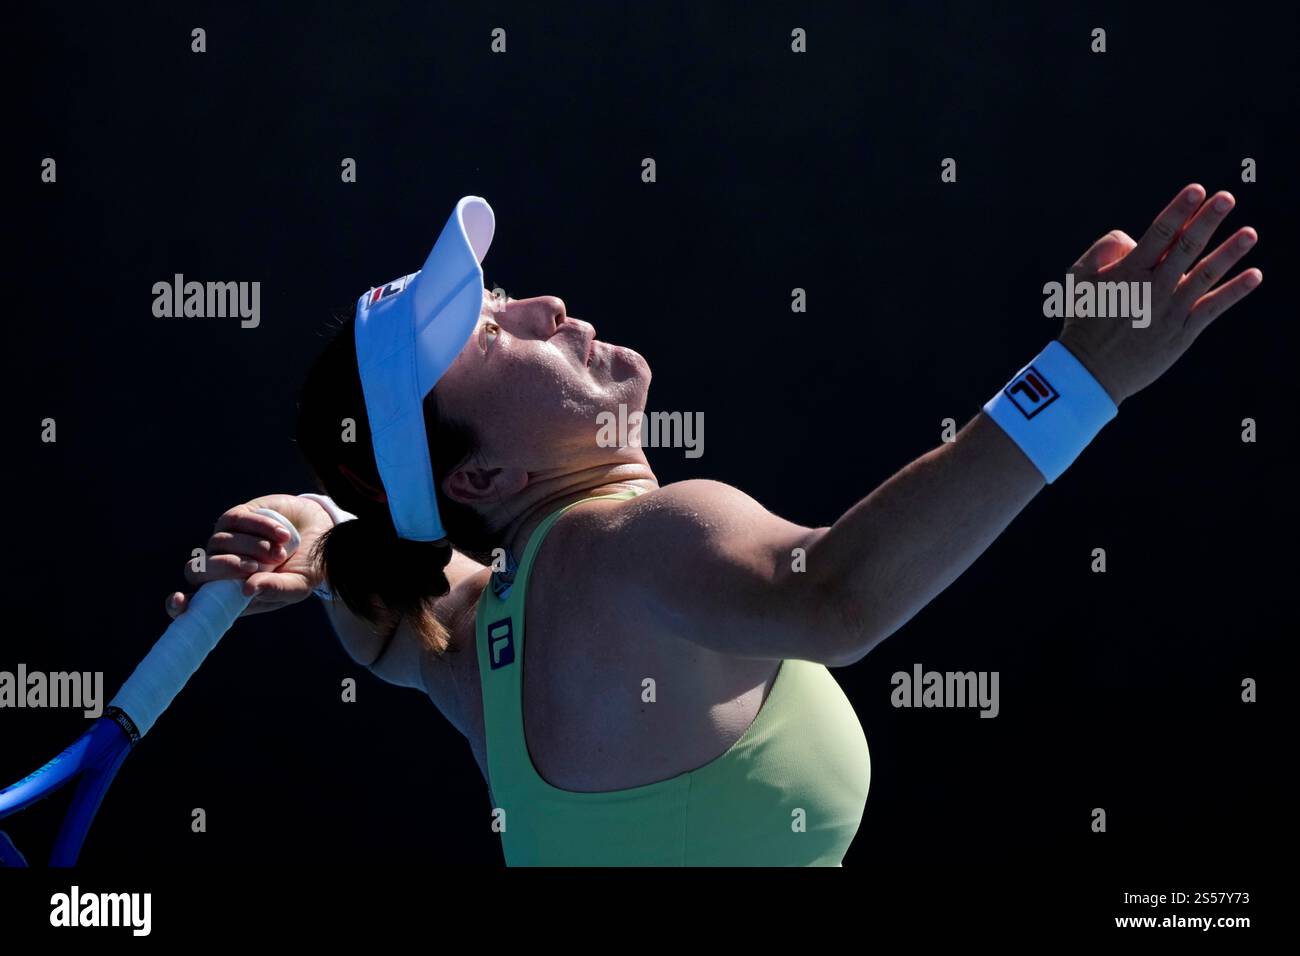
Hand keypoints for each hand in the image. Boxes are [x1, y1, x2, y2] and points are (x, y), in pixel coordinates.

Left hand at [164, 493, 334, 619]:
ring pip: (217, 543)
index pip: (193, 603)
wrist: (322, 534)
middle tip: (256, 567)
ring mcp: (224, 543)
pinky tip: (281, 534)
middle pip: (195, 570)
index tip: (180, 599)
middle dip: (224, 568)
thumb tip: (246, 589)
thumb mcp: (298, 585)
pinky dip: (260, 528)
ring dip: (253, 548)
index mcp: (230, 596)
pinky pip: (236, 521)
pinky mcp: (235, 518)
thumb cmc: (308, 567)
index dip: (179, 604)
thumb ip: (275, 590)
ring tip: (282, 553)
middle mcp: (221, 571)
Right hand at [1057, 183, 1261, 405]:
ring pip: (1204, 275)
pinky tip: (1255, 274)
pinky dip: (1234, 291)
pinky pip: (1212, 307)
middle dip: (1206, 221)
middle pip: (1185, 248)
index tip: (1197, 191)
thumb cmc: (1083, 320)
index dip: (1178, 211)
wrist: (1089, 371)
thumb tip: (1132, 238)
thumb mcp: (1078, 281)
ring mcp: (1169, 311)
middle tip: (1226, 198)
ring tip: (1250, 232)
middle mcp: (1152, 289)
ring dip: (1229, 252)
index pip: (1158, 235)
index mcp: (1126, 273)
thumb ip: (1102, 251)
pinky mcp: (1182, 332)